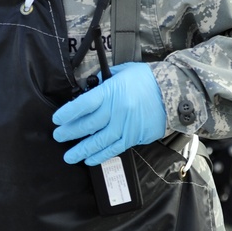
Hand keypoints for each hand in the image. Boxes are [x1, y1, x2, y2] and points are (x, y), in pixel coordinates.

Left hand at [52, 62, 166, 165]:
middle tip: (58, 136)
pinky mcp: (134, 137)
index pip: (83, 104)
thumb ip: (105, 80)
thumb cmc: (148, 79)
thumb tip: (89, 88)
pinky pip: (114, 149)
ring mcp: (125, 126)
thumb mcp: (124, 71)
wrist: (173, 90)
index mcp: (111, 92)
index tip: (57, 118)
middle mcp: (116, 110)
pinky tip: (90, 159)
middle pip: (87, 125)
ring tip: (69, 156)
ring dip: (81, 150)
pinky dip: (100, 156)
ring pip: (98, 142)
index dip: (67, 113)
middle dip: (69, 132)